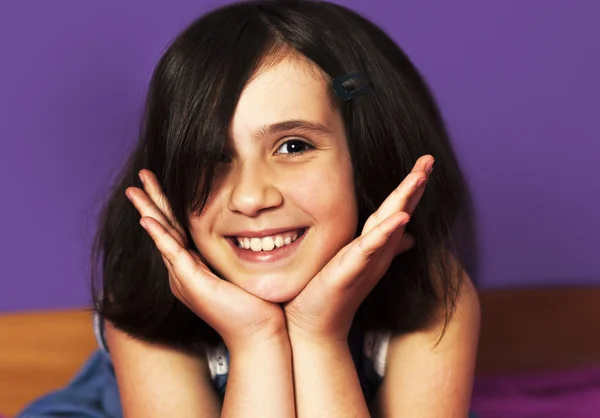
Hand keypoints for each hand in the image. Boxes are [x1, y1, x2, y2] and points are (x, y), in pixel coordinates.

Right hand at [125, 170, 285, 350]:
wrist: (260, 331)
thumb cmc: (259, 303)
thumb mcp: (245, 269)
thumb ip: (241, 250)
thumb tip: (256, 229)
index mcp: (197, 264)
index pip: (179, 227)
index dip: (170, 204)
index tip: (163, 181)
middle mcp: (185, 270)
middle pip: (165, 228)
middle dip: (152, 201)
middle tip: (140, 178)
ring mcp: (184, 277)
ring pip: (162, 236)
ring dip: (148, 211)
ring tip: (135, 190)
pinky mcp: (191, 283)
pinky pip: (171, 253)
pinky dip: (158, 235)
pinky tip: (147, 219)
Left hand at [283, 155, 434, 342]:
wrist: (316, 323)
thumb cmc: (332, 291)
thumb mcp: (356, 260)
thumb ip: (381, 244)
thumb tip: (408, 235)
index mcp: (376, 245)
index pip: (397, 209)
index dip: (411, 187)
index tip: (425, 162)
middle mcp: (376, 251)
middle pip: (398, 211)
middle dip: (414, 185)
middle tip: (429, 160)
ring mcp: (366, 261)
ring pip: (389, 225)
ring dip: (404, 201)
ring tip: (419, 178)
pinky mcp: (351, 272)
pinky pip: (368, 249)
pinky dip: (385, 233)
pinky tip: (400, 218)